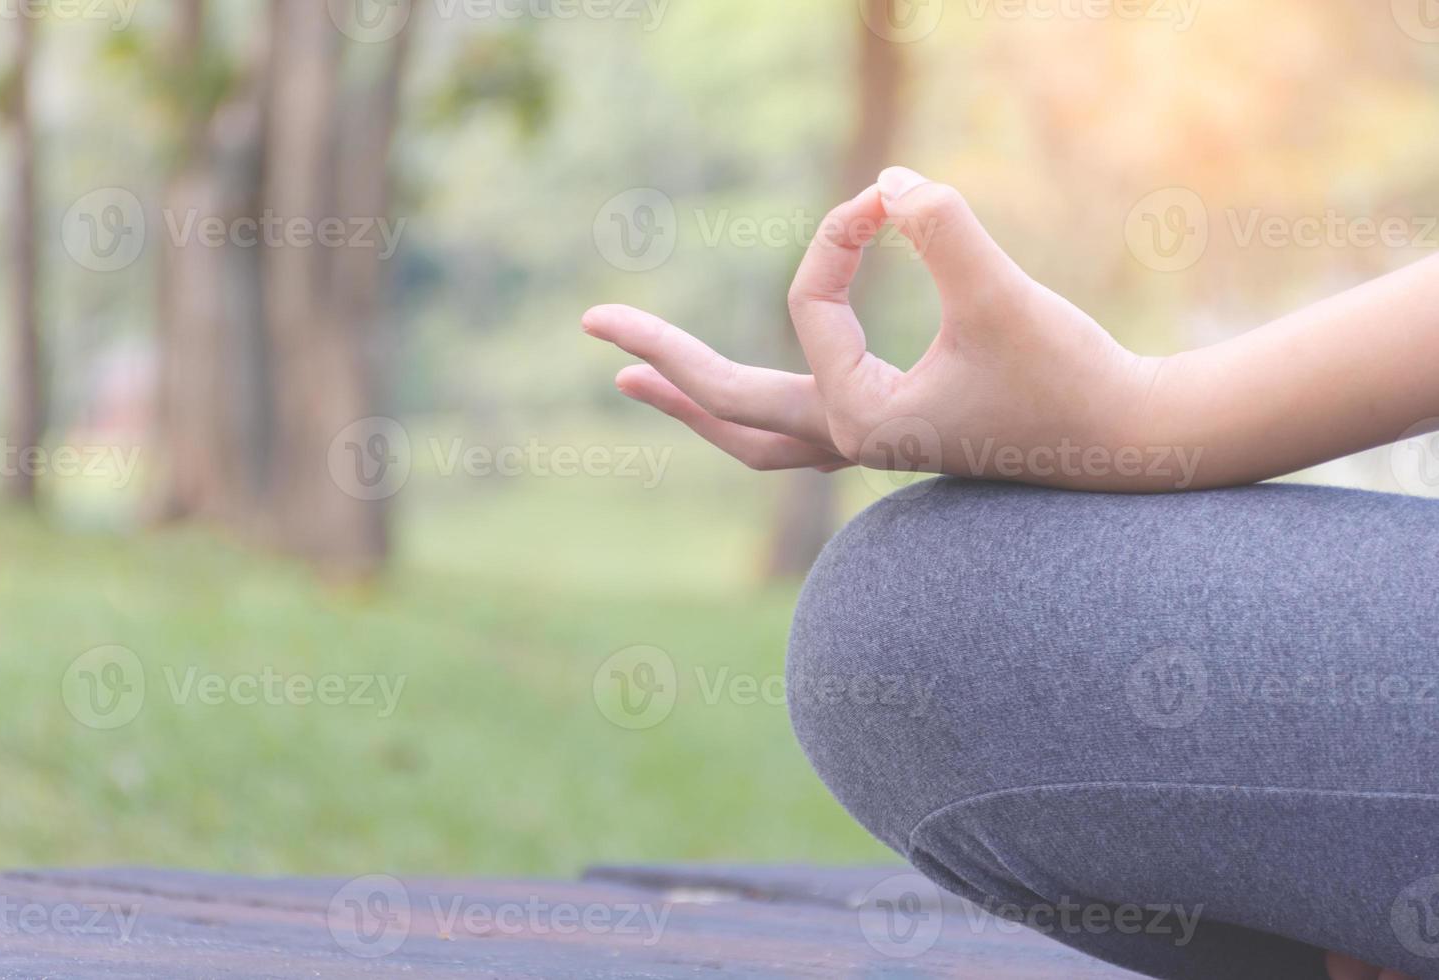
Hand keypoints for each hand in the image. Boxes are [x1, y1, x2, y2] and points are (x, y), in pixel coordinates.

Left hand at [584, 166, 1170, 490]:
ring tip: (631, 384)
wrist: (1134, 447)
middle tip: (591, 326)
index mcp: (863, 418)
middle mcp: (854, 441)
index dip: (839, 237)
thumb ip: (946, 231)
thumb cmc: (1072, 379)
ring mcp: (871, 447)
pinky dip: (753, 413)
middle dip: (661, 362)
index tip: (889, 197)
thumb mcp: (1004, 298)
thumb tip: (892, 182)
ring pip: (757, 435)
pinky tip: (740, 396)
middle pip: (728, 407)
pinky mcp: (899, 436)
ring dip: (694, 404)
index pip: (814, 308)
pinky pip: (799, 430)